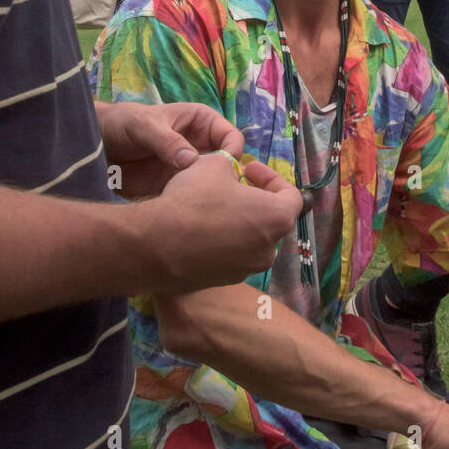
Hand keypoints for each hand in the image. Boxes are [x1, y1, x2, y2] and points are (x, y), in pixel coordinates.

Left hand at [95, 100, 243, 197]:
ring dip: (209, 196)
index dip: (232, 152)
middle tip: (216, 194)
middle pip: (227, 165)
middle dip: (226, 179)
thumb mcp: (144, 126)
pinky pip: (193, 198)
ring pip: (212, 185)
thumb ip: (167, 141)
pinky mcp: (177, 188)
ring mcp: (190, 170)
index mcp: (202, 123)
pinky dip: (191, 207)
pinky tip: (183, 214)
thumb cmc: (123, 123)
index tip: (223, 169)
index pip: (231, 137)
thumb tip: (191, 162)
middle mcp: (201, 147)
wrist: (97, 145)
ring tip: (198, 206)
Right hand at [138, 153, 302, 292]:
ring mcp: (247, 270)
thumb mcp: (214, 165)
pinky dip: (223, 242)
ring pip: (250, 240)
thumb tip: (231, 173)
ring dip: (239, 222)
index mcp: (277, 219)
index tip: (248, 168)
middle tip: (232, 186)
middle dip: (254, 200)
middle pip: (270, 219)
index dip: (270, 177)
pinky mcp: (224, 282)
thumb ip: (231, 166)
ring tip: (214, 207)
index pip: (291, 196)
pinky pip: (230, 257)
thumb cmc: (194, 200)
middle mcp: (268, 250)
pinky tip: (199, 231)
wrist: (157, 245)